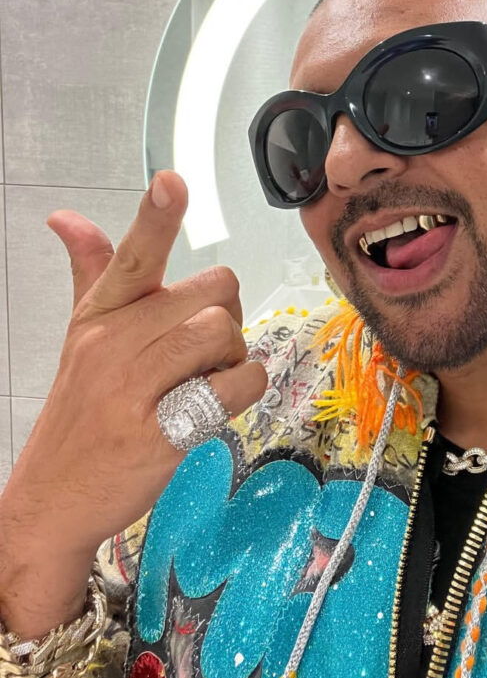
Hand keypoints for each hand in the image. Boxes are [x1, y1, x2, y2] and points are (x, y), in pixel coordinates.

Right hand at [0, 171, 266, 635]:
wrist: (54, 496)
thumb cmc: (82, 409)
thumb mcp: (82, 335)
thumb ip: (91, 273)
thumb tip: (66, 217)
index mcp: (101, 313)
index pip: (133, 255)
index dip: (156, 217)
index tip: (171, 181)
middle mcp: (115, 342)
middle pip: (215, 292)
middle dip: (225, 320)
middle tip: (201, 353)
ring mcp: (134, 387)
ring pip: (225, 334)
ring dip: (232, 358)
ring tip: (201, 381)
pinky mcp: (160, 431)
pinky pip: (236, 385)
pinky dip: (242, 390)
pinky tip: (211, 405)